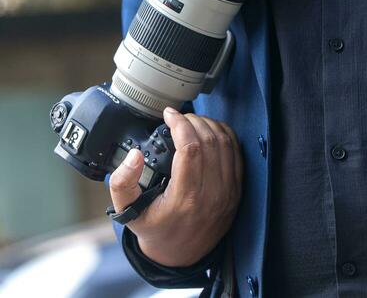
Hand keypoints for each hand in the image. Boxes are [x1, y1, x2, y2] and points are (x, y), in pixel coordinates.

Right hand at [108, 106, 242, 267]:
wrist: (182, 257)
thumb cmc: (156, 230)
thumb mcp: (129, 212)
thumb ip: (123, 183)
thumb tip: (134, 155)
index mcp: (185, 198)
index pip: (190, 148)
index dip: (180, 124)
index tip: (169, 115)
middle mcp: (211, 194)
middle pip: (209, 140)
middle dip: (192, 120)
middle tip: (178, 118)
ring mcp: (228, 192)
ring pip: (225, 142)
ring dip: (208, 124)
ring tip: (191, 122)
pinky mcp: (237, 190)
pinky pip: (236, 152)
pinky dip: (223, 135)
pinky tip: (208, 131)